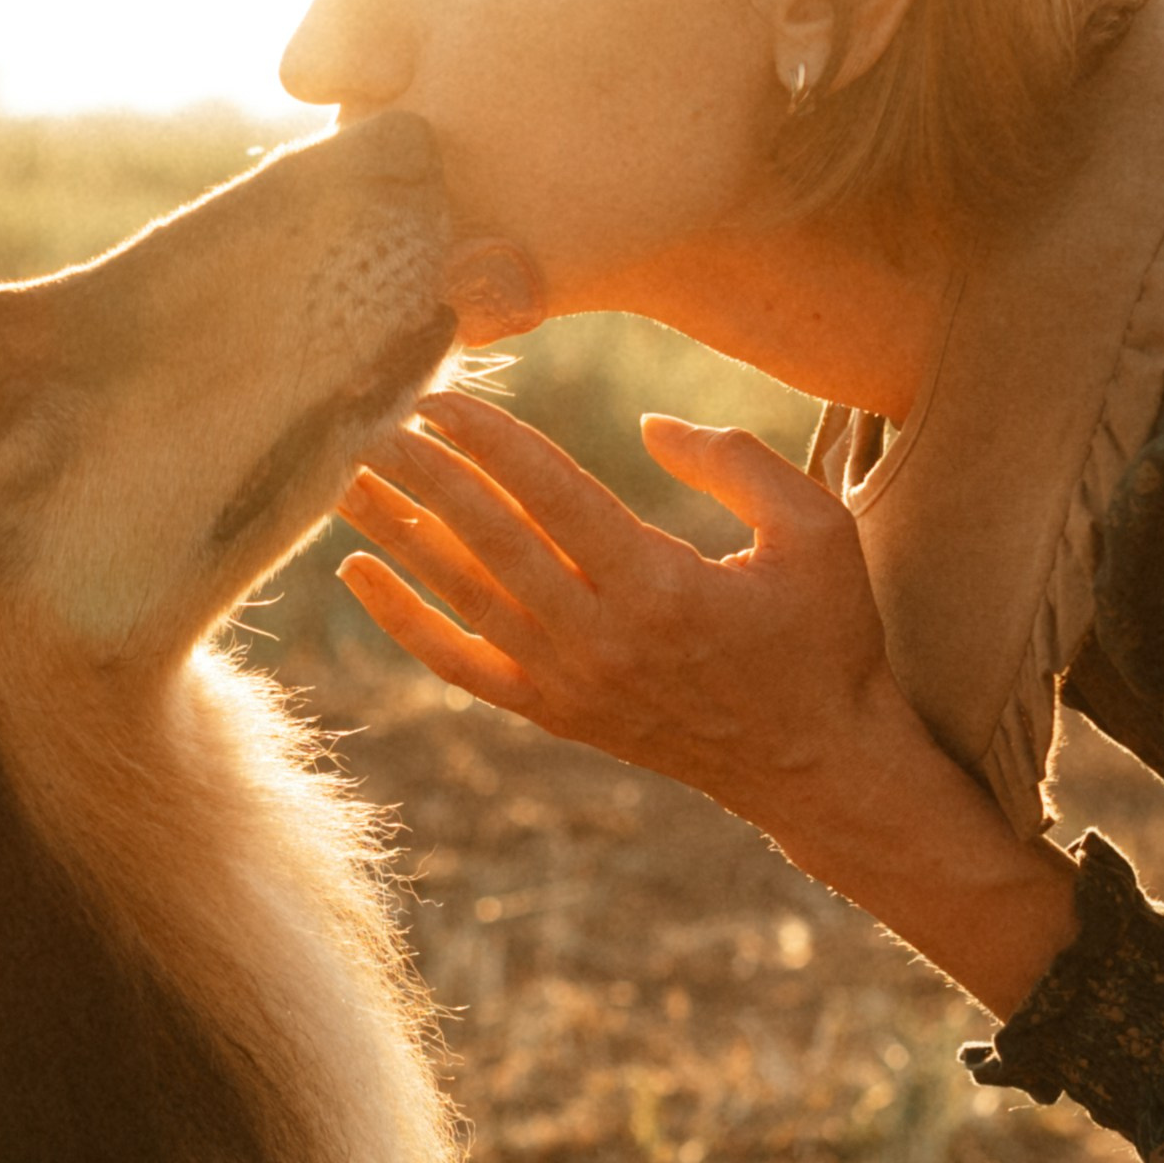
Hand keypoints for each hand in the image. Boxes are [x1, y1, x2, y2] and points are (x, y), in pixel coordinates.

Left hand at [336, 390, 1081, 1018]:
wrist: (816, 766)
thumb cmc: (824, 637)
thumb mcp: (818, 530)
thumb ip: (737, 462)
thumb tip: (646, 428)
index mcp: (661, 585)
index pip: (552, 496)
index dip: (491, 441)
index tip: (441, 395)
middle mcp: (601, 638)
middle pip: (488, 540)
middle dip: (423, 474)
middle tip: (364, 416)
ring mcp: (569, 683)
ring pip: (461, 596)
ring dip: (396, 532)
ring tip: (339, 476)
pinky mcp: (553, 714)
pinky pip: (459, 665)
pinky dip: (401, 622)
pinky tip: (354, 574)